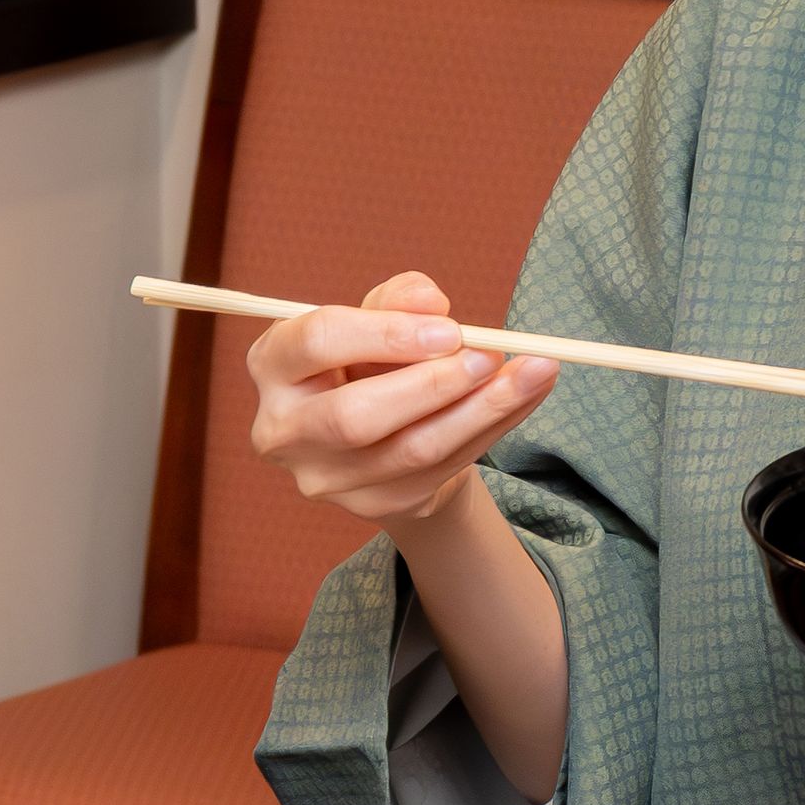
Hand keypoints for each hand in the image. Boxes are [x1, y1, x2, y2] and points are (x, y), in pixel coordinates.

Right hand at [245, 270, 556, 535]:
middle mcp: (283, 430)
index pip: (316, 343)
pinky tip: (525, 397)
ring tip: (533, 372)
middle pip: (355, 416)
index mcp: (272, 364)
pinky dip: (492, 429)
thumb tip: (431, 302)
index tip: (449, 327)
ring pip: (410, 451)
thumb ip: (398, 300)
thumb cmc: (372, 357)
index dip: (384, 334)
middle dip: (432, 384)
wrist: (386, 427)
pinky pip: (443, 470)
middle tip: (489, 355)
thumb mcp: (378, 315)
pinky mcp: (375, 504)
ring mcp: (327, 478)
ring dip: (481, 410)